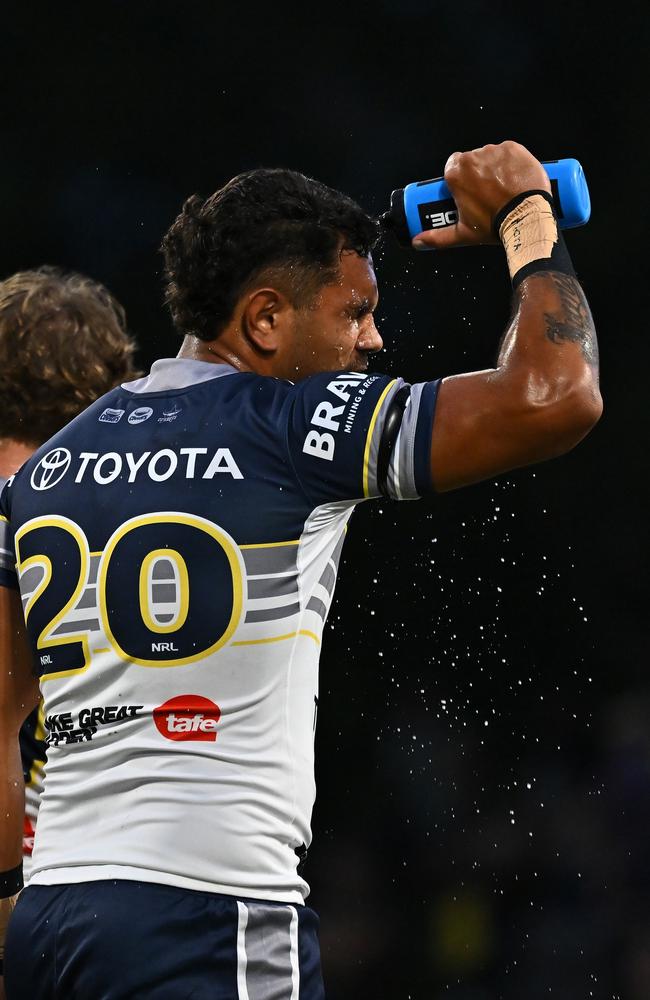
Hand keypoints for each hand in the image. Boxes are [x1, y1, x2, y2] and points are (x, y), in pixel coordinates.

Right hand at [412, 140, 550, 249]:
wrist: (526, 218)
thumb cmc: (493, 225)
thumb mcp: (463, 233)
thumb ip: (438, 237)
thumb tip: (417, 242)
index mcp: (456, 173)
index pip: (451, 168)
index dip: (459, 180)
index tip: (466, 191)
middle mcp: (472, 157)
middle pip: (471, 161)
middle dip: (477, 174)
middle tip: (486, 193)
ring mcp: (494, 151)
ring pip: (489, 156)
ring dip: (493, 168)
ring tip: (503, 188)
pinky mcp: (513, 148)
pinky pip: (508, 152)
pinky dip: (510, 163)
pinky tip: (514, 178)